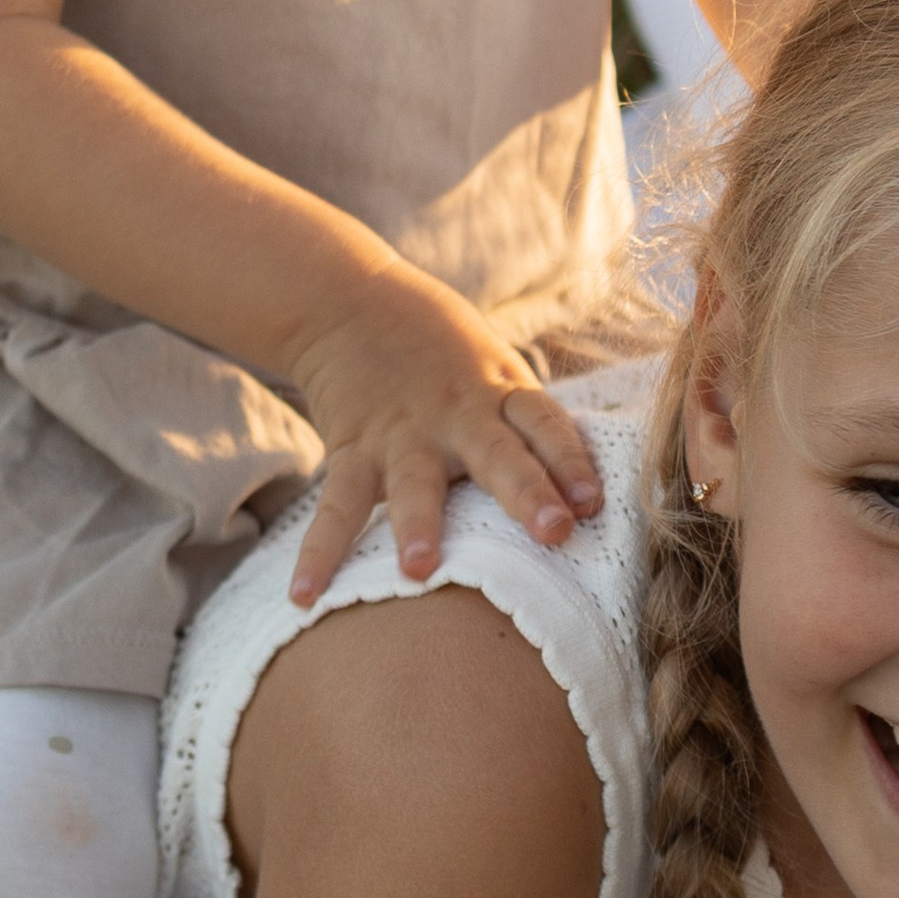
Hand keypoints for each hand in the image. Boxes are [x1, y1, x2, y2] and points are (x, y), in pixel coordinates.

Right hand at [284, 262, 602, 604]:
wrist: (350, 302)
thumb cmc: (444, 352)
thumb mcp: (496, 370)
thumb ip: (529, 427)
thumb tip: (584, 497)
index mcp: (501, 392)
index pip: (545, 423)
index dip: (572, 459)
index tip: (592, 501)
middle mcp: (457, 414)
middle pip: (498, 453)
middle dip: (526, 492)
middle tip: (553, 531)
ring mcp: (401, 434)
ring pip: (414, 483)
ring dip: (417, 525)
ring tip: (419, 569)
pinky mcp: (351, 450)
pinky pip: (336, 507)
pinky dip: (319, 553)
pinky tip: (306, 596)